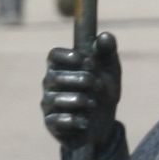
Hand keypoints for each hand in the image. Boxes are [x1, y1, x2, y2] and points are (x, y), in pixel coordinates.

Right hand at [43, 31, 122, 154]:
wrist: (105, 123)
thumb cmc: (103, 91)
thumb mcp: (110, 69)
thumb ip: (107, 52)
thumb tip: (105, 36)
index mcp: (61, 67)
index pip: (54, 55)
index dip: (68, 56)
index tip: (85, 60)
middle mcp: (50, 83)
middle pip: (55, 76)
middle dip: (82, 80)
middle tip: (98, 85)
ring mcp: (48, 103)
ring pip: (58, 98)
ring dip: (81, 100)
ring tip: (94, 104)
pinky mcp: (51, 123)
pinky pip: (57, 120)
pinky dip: (75, 120)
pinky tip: (85, 121)